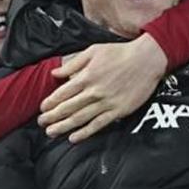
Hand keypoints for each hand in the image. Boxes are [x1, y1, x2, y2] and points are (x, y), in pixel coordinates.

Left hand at [38, 33, 168, 142]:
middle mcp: (94, 91)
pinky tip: (74, 138)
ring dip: (64, 127)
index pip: (62, 93)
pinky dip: (85, 133)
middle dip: (52, 117)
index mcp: (86, 76)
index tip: (42, 109)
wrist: (147, 60)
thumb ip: (73, 63)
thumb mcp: (93, 51)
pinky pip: (98, 124)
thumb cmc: (120, 53)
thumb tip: (55, 73)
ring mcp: (106, 103)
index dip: (50, 102)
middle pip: (68, 108)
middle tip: (41, 123)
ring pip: (80, 118)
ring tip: (51, 132)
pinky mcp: (118, 110)